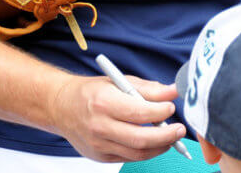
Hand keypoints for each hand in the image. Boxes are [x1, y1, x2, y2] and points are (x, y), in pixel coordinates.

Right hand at [49, 74, 186, 161]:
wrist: (61, 107)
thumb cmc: (91, 92)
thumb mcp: (119, 81)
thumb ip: (148, 89)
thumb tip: (173, 92)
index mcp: (104, 103)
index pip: (140, 113)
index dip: (161, 112)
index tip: (171, 107)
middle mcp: (100, 126)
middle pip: (140, 139)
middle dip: (166, 136)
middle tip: (180, 129)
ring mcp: (98, 145)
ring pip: (137, 153)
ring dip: (160, 147)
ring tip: (171, 137)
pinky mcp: (99, 156)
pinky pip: (128, 158)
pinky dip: (145, 152)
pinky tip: (154, 143)